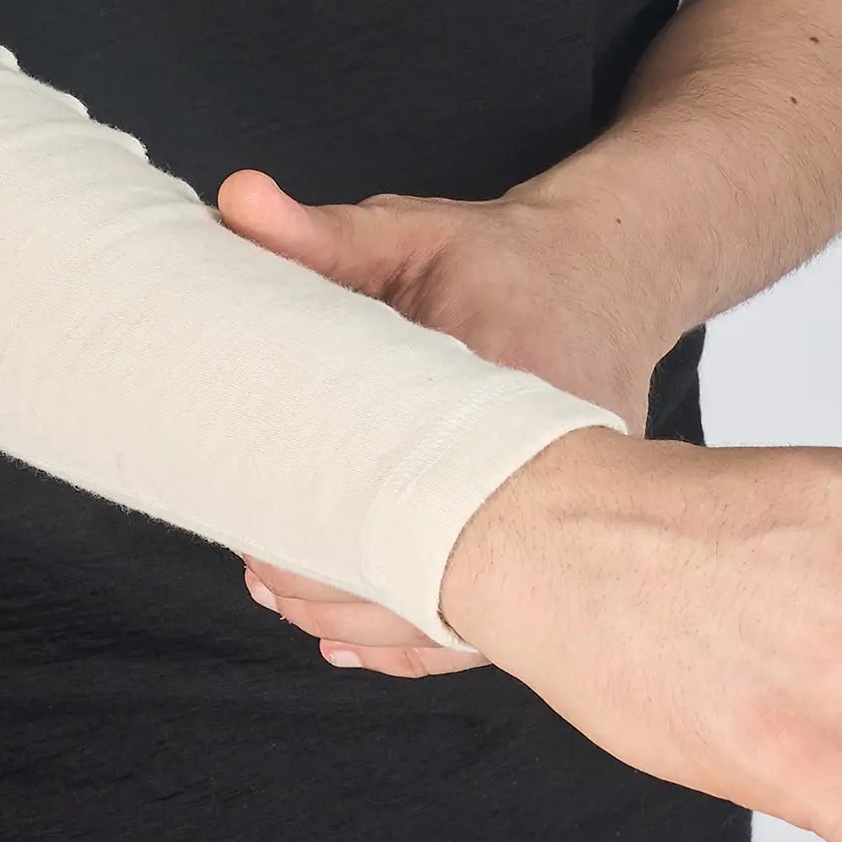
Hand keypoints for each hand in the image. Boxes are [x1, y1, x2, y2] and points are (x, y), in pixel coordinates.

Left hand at [219, 166, 669, 674]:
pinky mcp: (557, 536)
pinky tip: (353, 641)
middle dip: (339, 575)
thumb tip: (236, 200)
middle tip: (259, 569)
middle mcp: (550, 462)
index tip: (263, 511)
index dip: (332, 501)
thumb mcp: (415, 233)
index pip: (416, 461)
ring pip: (461, 602)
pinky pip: (489, 617)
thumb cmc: (506, 261)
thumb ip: (323, 231)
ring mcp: (561, 509)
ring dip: (368, 614)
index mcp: (511, 382)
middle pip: (438, 550)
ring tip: (284, 598)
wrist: (606, 282)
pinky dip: (416, 638)